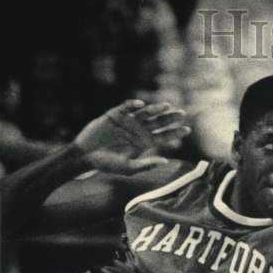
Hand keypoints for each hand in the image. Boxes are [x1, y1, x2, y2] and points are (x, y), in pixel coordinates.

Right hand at [72, 100, 190, 174]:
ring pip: (146, 113)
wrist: (85, 156)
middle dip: (170, 118)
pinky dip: (133, 104)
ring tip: (166, 106)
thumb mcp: (128, 168)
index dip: (175, 133)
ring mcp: (128, 121)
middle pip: (159, 122)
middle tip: (182, 114)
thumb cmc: (106, 164)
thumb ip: (146, 164)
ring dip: (156, 109)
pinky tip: (141, 104)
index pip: (164, 136)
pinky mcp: (115, 114)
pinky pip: (126, 107)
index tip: (187, 130)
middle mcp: (139, 130)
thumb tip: (166, 162)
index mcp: (144, 142)